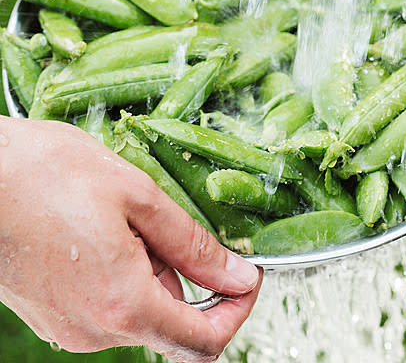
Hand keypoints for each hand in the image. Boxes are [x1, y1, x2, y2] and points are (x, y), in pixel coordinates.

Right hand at [0, 116, 260, 361]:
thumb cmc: (47, 173)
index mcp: (123, 305)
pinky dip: (126, 274)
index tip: (247, 275)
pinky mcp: (52, 314)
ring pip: (141, 311)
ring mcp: (68, 326)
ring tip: (129, 217)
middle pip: (173, 324)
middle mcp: (93, 331)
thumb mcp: (138, 197)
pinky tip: (107, 229)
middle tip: (175, 223)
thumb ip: (193, 245)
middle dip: (190, 277)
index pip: (204, 343)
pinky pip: (109, 305)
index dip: (238, 310)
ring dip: (155, 271)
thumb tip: (237, 275)